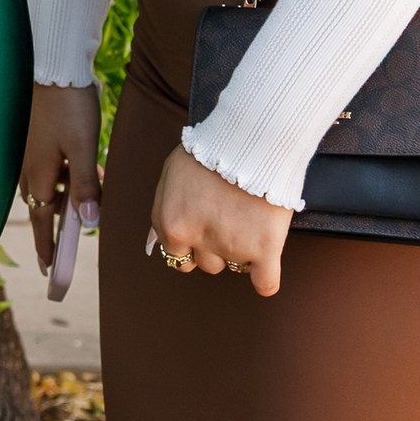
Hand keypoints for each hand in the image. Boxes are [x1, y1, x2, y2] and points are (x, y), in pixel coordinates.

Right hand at [21, 81, 101, 286]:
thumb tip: (88, 224)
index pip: (41, 221)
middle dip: (56, 224)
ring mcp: (32, 153)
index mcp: (39, 175)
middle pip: (43, 206)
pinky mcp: (38, 140)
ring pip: (49, 187)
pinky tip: (87, 170)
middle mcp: (30, 168)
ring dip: (66, 198)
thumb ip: (86, 187)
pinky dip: (67, 177)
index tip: (48, 270)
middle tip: (70, 240)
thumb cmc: (70, 108)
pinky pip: (52, 169)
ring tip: (89, 200)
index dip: (46, 246)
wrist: (55, 70)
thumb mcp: (84, 149)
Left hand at [149, 142, 291, 293]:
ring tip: (249, 220)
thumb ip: (161, 213)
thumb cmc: (209, 151)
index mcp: (172, 225)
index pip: (177, 255)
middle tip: (230, 218)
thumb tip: (153, 246)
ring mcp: (232, 246)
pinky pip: (265, 283)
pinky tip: (266, 271)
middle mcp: (199, 240)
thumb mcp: (170, 175)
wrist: (251, 136)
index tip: (206, 223)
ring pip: (232, 267)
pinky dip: (265, 281)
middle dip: (215, 245)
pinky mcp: (264, 249)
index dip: (193, 240)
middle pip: (205, 263)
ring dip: (239, 252)